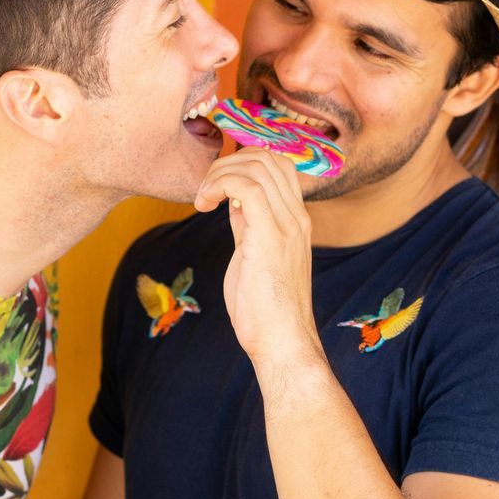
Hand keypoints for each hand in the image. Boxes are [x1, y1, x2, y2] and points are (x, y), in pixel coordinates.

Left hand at [194, 149, 318, 368]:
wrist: (281, 341)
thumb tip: (233, 205)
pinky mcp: (271, 237)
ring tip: (202, 198)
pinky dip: (219, 185)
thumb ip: (248, 226)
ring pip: (257, 166)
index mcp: (296, 220)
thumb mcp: (253, 256)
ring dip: (220, 173)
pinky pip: (246, 188)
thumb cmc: (264, 308)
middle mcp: (297, 216)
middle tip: (206, 189)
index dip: (244, 160)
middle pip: (268, 157)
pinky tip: (204, 205)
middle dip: (228, 162)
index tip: (217, 182)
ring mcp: (287, 225)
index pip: (278, 164)